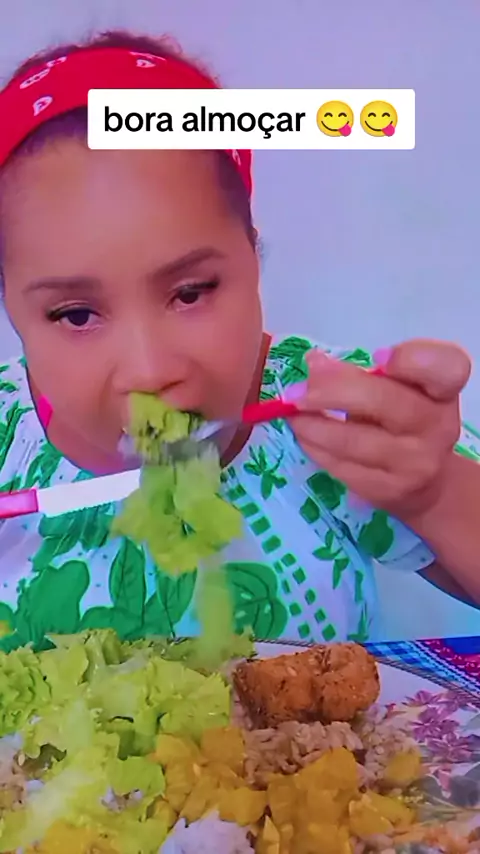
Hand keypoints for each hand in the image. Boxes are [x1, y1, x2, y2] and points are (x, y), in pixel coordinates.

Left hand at [288, 340, 470, 519]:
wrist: (428, 482)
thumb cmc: (405, 421)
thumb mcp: (399, 388)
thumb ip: (363, 371)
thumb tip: (313, 363)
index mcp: (443, 390)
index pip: (445, 368)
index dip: (410, 359)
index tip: (377, 356)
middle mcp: (437, 426)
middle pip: (384, 401)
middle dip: (332, 391)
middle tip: (297, 390)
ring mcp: (414, 463)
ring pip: (353, 441)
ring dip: (312, 424)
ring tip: (293, 413)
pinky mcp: (388, 491)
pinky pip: (341, 467)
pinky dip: (315, 448)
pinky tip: (305, 436)